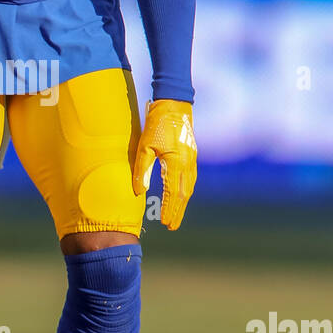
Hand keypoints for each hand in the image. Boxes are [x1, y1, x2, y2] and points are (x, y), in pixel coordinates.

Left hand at [133, 100, 196, 229]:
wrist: (174, 105)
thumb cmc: (156, 124)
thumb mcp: (144, 146)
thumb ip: (142, 170)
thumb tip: (140, 192)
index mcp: (176, 163)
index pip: (173, 193)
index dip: (169, 210)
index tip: (165, 223)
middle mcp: (187, 164)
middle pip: (184, 195)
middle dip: (178, 212)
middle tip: (172, 226)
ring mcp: (192, 159)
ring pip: (189, 187)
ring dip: (183, 204)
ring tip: (176, 216)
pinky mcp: (192, 155)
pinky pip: (190, 179)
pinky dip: (185, 191)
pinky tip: (181, 196)